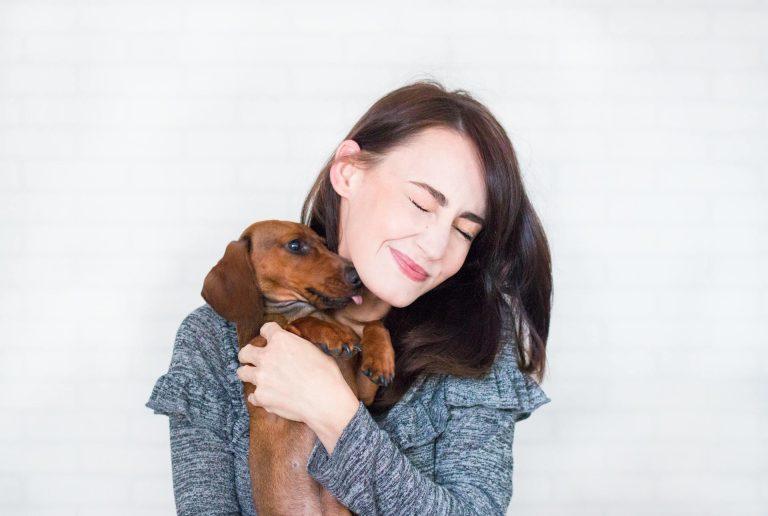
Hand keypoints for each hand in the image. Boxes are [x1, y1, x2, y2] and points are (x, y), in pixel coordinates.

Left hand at [236, 321, 357, 426]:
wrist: (325, 400)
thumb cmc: (326, 375)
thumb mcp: (315, 351)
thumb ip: (298, 347)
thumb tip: (296, 349)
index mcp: (281, 340)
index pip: (266, 329)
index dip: (269, 333)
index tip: (269, 338)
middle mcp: (266, 356)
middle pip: (245, 352)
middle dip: (248, 355)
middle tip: (254, 359)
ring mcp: (261, 377)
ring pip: (242, 372)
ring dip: (250, 374)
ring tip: (258, 378)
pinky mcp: (261, 396)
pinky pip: (252, 396)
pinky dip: (259, 397)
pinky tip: (268, 397)